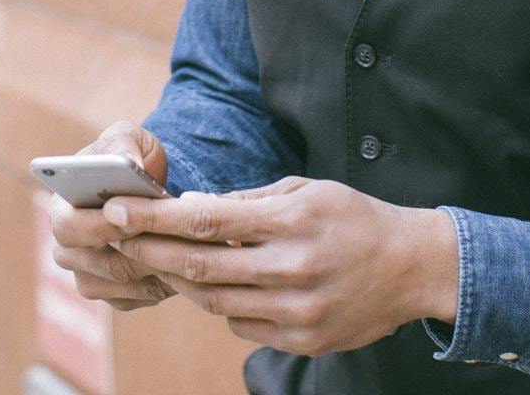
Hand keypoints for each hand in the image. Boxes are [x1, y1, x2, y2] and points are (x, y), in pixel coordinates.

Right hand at [45, 121, 177, 310]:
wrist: (152, 188)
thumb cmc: (133, 158)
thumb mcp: (130, 139)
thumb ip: (124, 143)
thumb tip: (127, 162)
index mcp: (60, 208)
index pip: (67, 227)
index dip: (98, 226)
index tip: (133, 217)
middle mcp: (67, 247)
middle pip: (93, 262)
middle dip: (135, 249)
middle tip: (170, 237)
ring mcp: (88, 275)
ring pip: (120, 281)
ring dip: (153, 265)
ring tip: (185, 248)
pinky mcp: (114, 295)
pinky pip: (137, 297)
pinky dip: (162, 281)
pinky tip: (184, 263)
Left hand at [102, 176, 458, 355]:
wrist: (412, 267)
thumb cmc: (352, 218)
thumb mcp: (305, 189)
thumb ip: (248, 202)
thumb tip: (191, 207)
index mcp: (292, 221)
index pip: (207, 220)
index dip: (155, 217)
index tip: (118, 209)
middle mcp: (293, 269)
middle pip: (201, 266)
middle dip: (151, 251)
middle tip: (118, 238)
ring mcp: (299, 311)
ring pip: (215, 302)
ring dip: (180, 281)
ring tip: (157, 261)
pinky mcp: (305, 340)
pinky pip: (242, 327)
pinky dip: (221, 306)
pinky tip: (214, 287)